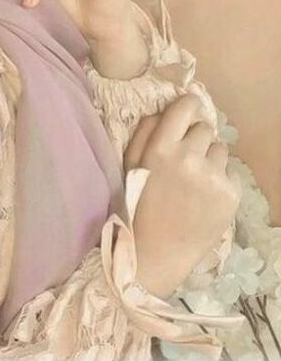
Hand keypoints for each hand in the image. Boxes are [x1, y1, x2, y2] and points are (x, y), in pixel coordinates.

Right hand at [123, 94, 240, 298]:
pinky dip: (221, 180)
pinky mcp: (231, 195)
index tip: (185, 114)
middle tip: (184, 159)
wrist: (155, 253)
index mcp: (161, 147)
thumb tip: (166, 109)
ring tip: (195, 180)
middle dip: (195, 138)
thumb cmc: (136, 205)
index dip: (187, 107)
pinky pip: (231, 172)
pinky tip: (205, 196)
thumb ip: (145, 131)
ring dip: (209, 158)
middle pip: (205, 128)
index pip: (187, 107)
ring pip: (220, 149)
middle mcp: (190, 157)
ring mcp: (213, 177)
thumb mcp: (129, 163)